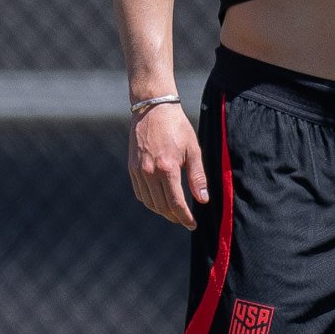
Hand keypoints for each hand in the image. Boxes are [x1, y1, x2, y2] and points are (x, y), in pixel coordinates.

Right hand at [128, 99, 208, 225]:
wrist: (153, 109)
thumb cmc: (177, 127)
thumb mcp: (193, 150)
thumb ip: (197, 177)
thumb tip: (203, 199)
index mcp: (167, 169)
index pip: (176, 203)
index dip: (185, 217)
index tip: (192, 224)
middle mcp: (150, 172)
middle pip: (161, 206)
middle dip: (174, 217)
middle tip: (185, 220)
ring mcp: (138, 171)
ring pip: (149, 202)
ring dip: (161, 211)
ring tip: (173, 213)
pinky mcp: (132, 167)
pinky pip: (140, 192)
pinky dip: (149, 201)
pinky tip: (159, 200)